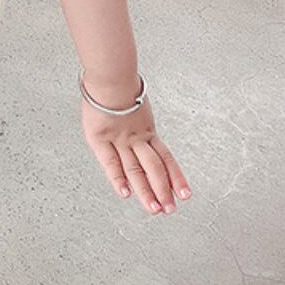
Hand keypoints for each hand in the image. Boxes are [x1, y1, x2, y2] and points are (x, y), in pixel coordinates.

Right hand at [80, 78, 190, 215]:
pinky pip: (110, 161)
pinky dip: (118, 178)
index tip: (185, 195)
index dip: (176, 176)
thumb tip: (142, 111)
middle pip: (153, 168)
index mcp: (146, 129)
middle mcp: (136, 137)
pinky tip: (125, 194)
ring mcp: (119, 139)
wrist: (109, 74)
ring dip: (146, 190)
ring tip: (154, 209)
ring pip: (135, 169)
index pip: (166, 158)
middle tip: (169, 210)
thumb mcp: (134, 102)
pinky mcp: (99, 138)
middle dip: (162, 190)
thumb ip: (138, 117)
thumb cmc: (117, 84)